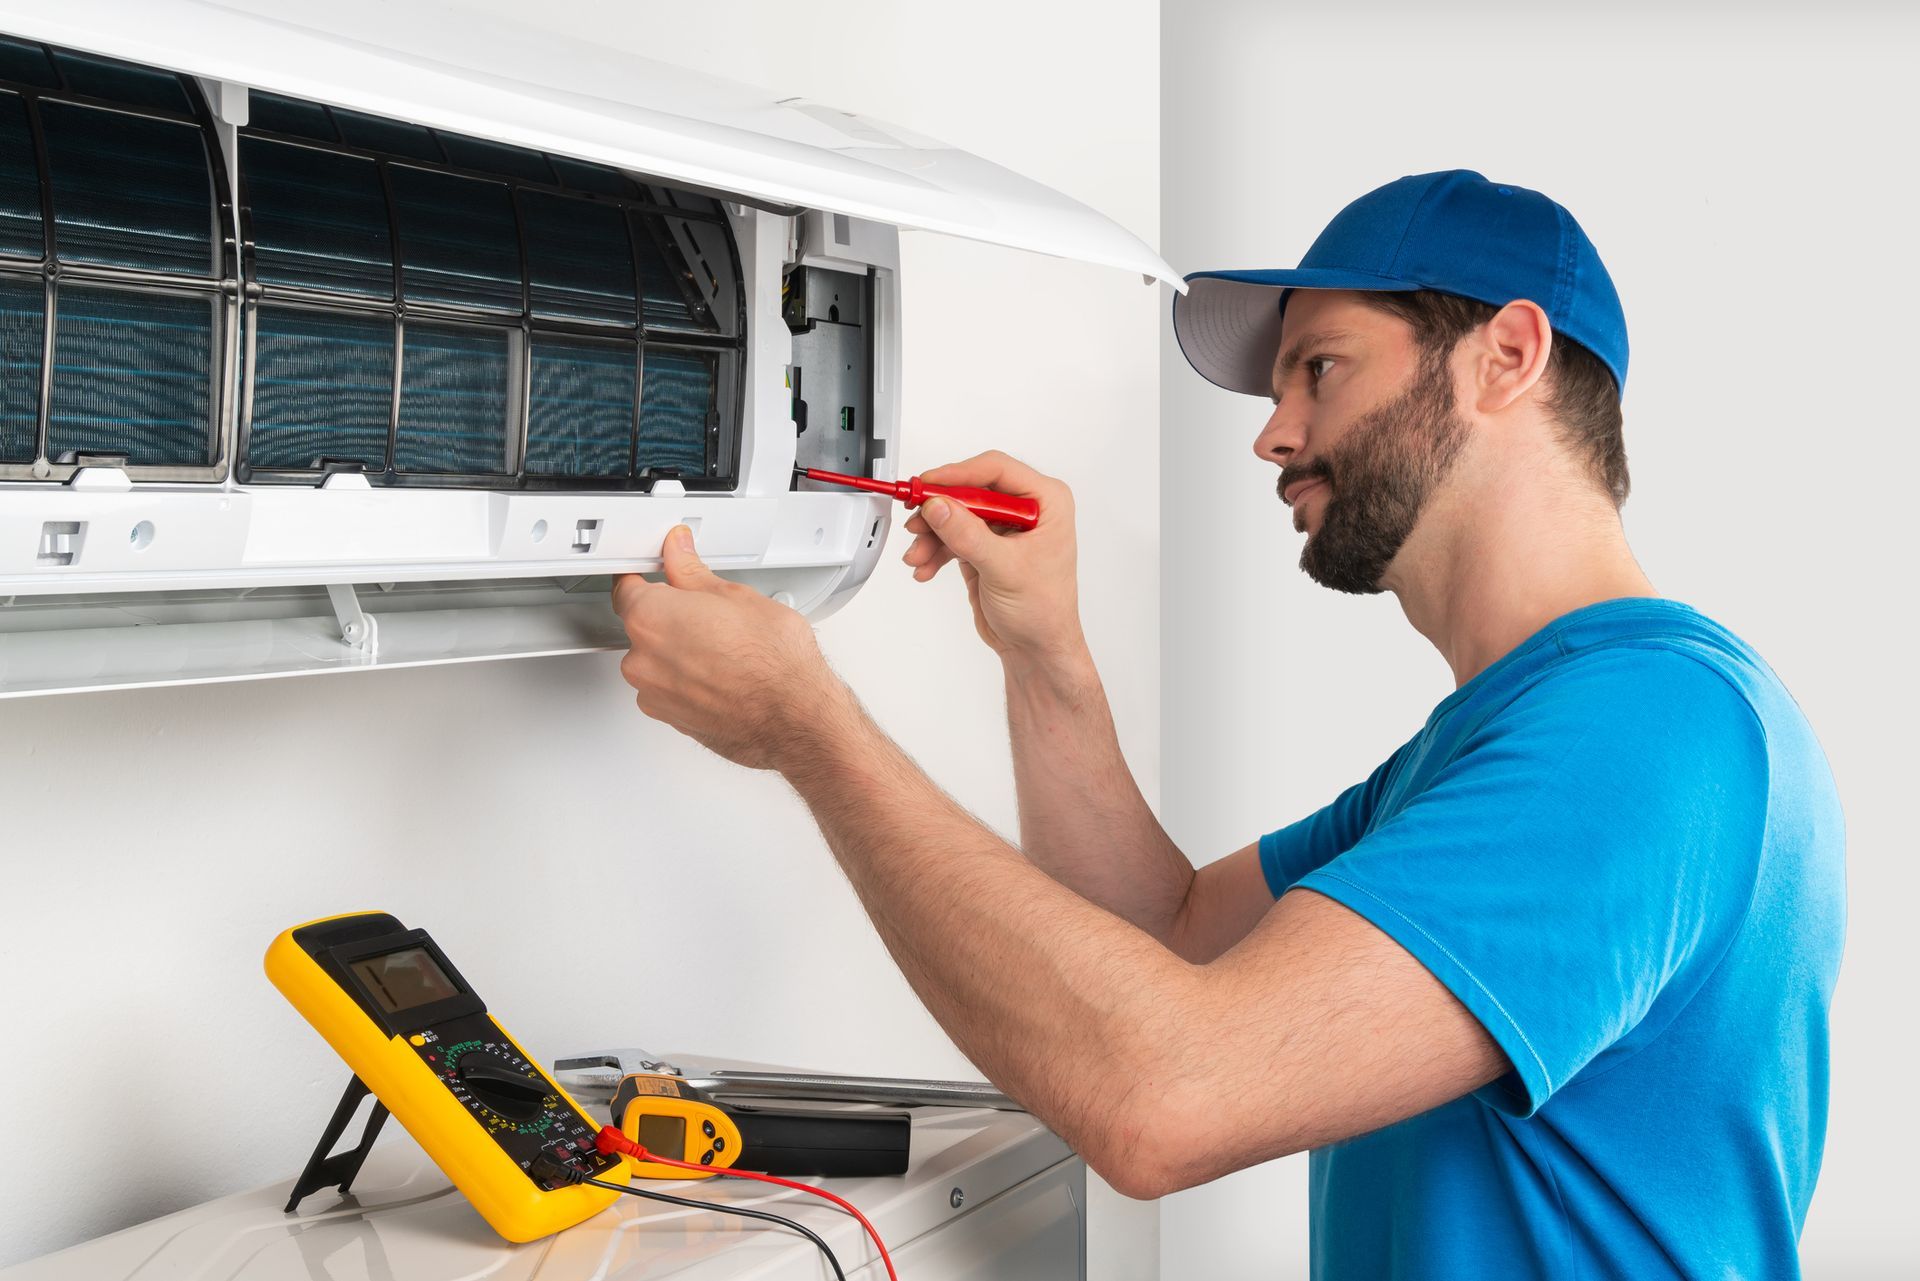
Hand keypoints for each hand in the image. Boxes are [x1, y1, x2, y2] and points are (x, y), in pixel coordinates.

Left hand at [613, 525, 851, 770]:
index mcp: (651, 617)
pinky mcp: (668, 718)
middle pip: (642, 626)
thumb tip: (678, 553)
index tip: (662, 574)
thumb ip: (693, 573)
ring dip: (678, 652)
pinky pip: (667, 688)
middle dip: (670, 618)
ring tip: (722, 649)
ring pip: (656, 660)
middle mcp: (642, 658)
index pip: (627, 587)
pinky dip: (686, 680)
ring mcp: (653, 692)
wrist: (794, 717)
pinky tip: (719, 674)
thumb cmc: (773, 664)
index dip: (647, 577)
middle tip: (710, 615)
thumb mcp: (737, 597)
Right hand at [899, 451, 1082, 659]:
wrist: (1036, 648)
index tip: (929, 484)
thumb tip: (938, 506)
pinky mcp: (983, 546)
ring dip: (932, 535)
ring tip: (917, 556)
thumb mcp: (1004, 569)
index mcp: (1046, 502)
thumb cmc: (1044, 611)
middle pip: (970, 491)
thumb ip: (969, 535)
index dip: (959, 474)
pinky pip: (951, 537)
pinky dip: (934, 551)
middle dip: (939, 510)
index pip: (996, 470)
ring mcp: (1002, 528)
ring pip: (956, 515)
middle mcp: (1025, 509)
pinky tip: (924, 568)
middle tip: (916, 521)